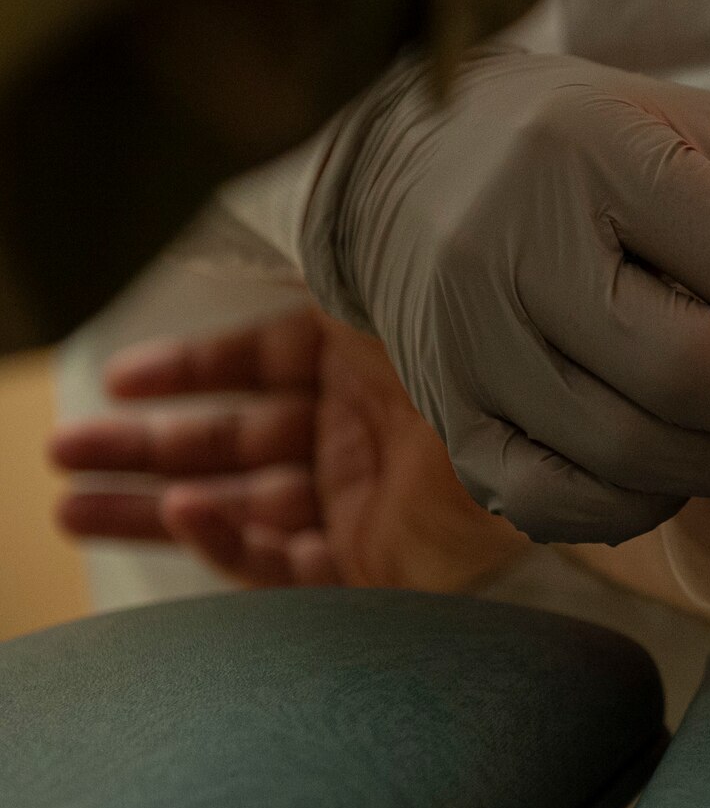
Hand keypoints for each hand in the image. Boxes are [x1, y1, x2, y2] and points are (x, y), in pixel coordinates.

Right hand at [50, 308, 525, 590]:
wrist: (550, 399)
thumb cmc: (474, 331)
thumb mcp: (377, 287)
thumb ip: (315, 275)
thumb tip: (246, 242)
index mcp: (367, 360)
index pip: (260, 365)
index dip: (189, 370)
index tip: (119, 374)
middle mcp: (363, 428)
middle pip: (234, 443)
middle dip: (144, 449)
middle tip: (61, 453)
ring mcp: (369, 495)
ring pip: (242, 508)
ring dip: (154, 504)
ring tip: (67, 507)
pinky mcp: (382, 562)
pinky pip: (287, 566)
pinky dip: (230, 544)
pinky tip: (189, 510)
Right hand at [305, 51, 709, 543]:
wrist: (420, 162)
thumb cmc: (596, 146)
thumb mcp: (704, 135)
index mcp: (591, 151)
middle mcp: (511, 251)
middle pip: (686, 373)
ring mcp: (469, 348)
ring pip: (634, 451)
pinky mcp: (450, 423)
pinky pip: (565, 504)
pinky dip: (653, 502)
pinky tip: (697, 461)